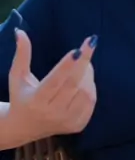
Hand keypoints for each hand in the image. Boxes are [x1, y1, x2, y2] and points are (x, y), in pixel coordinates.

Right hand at [8, 24, 97, 142]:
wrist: (23, 128)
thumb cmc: (21, 96)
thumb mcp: (17, 76)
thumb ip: (22, 55)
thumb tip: (21, 32)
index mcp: (35, 100)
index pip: (54, 81)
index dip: (67, 65)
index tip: (77, 49)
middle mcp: (51, 113)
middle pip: (73, 84)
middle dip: (84, 62)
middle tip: (89, 44)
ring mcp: (66, 121)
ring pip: (85, 92)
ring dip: (88, 73)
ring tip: (83, 63)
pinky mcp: (77, 125)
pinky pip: (91, 102)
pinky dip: (91, 86)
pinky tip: (85, 79)